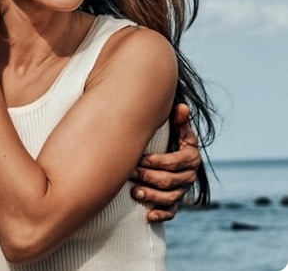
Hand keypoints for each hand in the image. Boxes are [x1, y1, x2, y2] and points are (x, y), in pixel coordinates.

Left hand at [129, 103, 200, 221]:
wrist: (169, 155)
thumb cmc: (169, 138)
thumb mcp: (176, 128)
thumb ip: (179, 120)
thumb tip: (181, 106)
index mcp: (191, 157)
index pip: (176, 162)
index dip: (157, 162)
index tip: (139, 159)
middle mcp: (189, 176)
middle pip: (171, 181)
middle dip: (149, 177)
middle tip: (130, 173)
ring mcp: (182, 191)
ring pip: (170, 198)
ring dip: (152, 196)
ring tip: (134, 192)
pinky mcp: (175, 203)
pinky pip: (171, 213)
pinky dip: (161, 215)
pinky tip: (148, 215)